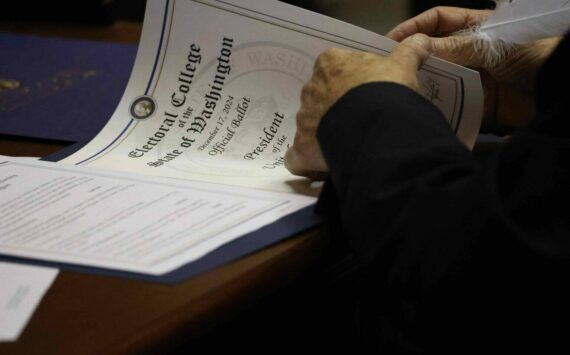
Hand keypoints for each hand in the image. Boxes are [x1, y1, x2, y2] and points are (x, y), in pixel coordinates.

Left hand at [284, 35, 431, 178]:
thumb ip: (408, 52)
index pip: (334, 69)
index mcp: (330, 64)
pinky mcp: (302, 148)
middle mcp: (311, 89)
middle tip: (361, 120)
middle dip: (336, 108)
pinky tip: (324, 166)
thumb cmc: (387, 91)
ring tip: (351, 144)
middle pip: (321, 98)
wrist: (378, 126)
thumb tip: (421, 41)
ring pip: (310, 127)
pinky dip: (308, 162)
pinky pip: (298, 157)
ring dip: (325, 134)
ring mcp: (304, 119)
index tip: (365, 93)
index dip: (349, 82)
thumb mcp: (403, 67)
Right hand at [387, 6, 559, 132]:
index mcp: (475, 29)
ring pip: (437, 79)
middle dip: (411, 58)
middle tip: (387, 67)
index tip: (390, 40)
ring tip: (400, 90)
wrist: (559, 92)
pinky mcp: (476, 104)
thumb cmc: (536, 55)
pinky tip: (421, 109)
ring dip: (421, 84)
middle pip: (432, 51)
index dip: (413, 27)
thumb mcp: (493, 44)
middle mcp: (470, 53)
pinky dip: (436, 108)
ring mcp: (472, 79)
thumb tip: (418, 46)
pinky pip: (450, 105)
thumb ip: (456, 46)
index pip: (437, 21)